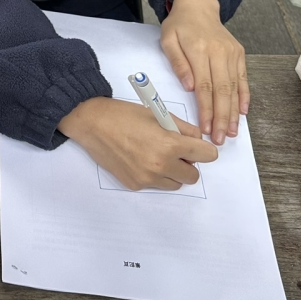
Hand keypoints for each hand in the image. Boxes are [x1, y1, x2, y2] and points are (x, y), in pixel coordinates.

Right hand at [59, 97, 217, 189]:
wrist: (92, 123)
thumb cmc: (124, 115)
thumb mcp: (158, 114)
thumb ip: (183, 129)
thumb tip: (197, 141)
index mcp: (170, 145)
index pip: (208, 156)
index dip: (203, 149)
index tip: (196, 146)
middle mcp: (161, 166)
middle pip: (194, 175)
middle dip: (188, 163)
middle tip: (174, 150)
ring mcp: (147, 178)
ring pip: (176, 183)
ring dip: (172, 172)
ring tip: (155, 154)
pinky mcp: (135, 184)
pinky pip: (155, 184)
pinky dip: (154, 175)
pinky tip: (139, 158)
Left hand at [160, 0, 248, 144]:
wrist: (198, 6)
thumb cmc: (179, 25)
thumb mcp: (168, 40)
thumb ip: (178, 63)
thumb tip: (189, 87)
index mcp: (200, 49)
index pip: (204, 86)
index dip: (206, 110)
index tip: (206, 128)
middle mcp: (219, 52)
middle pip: (222, 91)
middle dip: (222, 117)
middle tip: (221, 139)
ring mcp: (232, 54)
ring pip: (234, 88)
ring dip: (233, 112)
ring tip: (232, 132)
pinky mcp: (239, 55)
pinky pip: (243, 79)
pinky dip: (244, 96)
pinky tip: (243, 113)